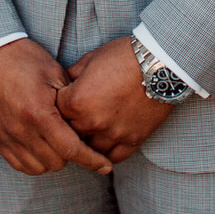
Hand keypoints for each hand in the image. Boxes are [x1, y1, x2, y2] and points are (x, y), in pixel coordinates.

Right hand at [0, 39, 114, 176]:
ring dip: (53, 160)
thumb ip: (71, 100)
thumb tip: (89, 120)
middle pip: (56, 162)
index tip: (105, 166)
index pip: (71, 149)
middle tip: (78, 140)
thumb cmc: (23, 59)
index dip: (91, 160)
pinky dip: (34, 162)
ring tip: (59, 144)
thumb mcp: (54, 72)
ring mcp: (7, 136)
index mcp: (39, 113)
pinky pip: (19, 165)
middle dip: (72, 155)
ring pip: (38, 168)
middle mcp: (22, 130)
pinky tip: (42, 149)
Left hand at [55, 36, 178, 164]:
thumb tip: (63, 83)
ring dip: (87, 141)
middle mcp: (92, 122)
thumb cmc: (123, 56)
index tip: (63, 101)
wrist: (160, 63)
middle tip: (74, 117)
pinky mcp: (132, 140)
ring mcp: (113, 134)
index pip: (54, 112)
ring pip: (89, 150)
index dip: (57, 105)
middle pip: (69, 133)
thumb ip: (72, 75)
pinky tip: (105, 144)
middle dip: (69, 125)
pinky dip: (107, 153)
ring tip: (90, 131)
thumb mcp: (91, 58)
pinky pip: (114, 158)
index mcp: (77, 101)